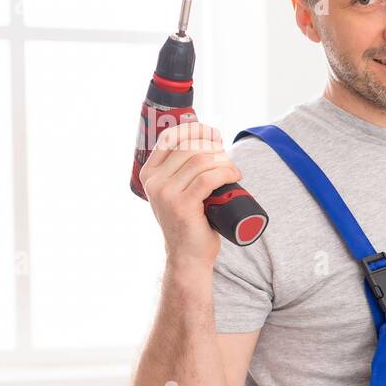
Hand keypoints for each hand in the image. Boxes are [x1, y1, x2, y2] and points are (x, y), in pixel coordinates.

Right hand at [139, 122, 241, 268]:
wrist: (187, 256)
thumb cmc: (190, 222)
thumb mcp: (177, 192)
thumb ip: (180, 172)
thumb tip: (207, 142)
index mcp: (149, 173)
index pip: (169, 137)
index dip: (194, 129)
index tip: (214, 134)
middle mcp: (154, 181)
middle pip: (190, 148)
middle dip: (215, 148)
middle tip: (229, 161)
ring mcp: (166, 193)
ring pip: (201, 161)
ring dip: (225, 162)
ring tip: (234, 172)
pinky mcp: (182, 205)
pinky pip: (208, 178)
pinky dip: (226, 173)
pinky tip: (235, 176)